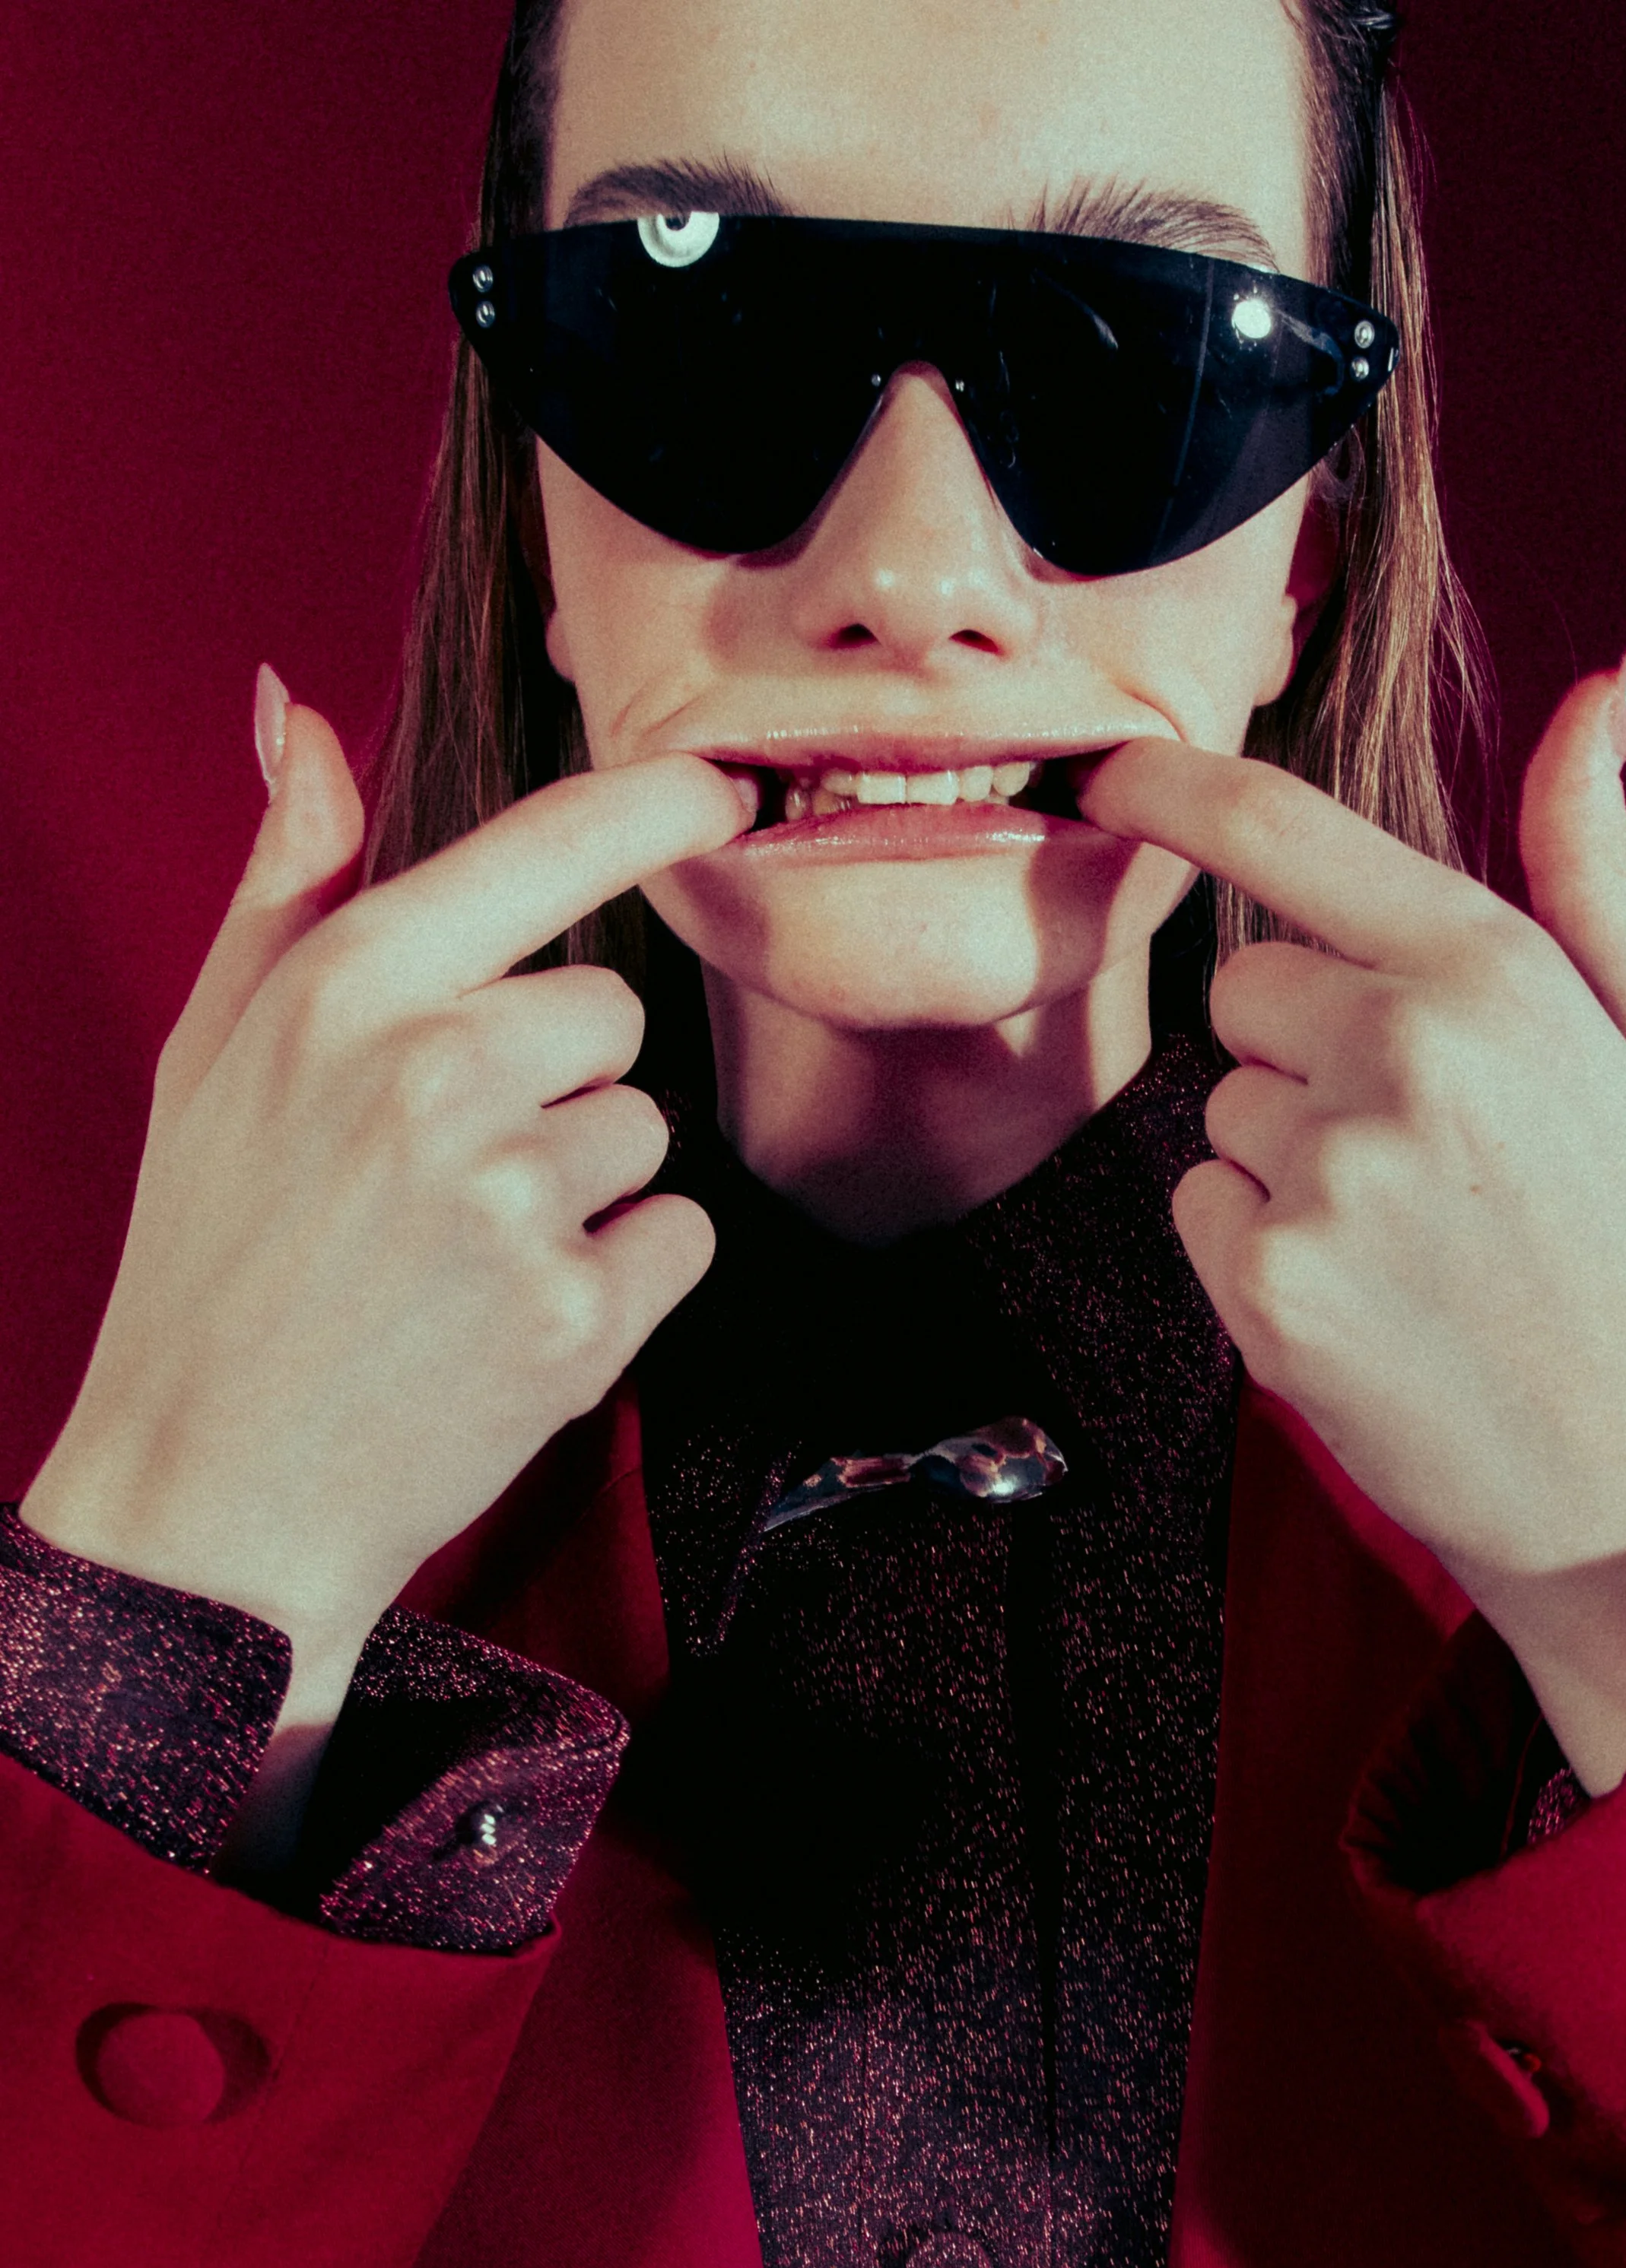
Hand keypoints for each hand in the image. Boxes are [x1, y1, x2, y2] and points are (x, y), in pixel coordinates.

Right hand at [24, 684, 751, 1743]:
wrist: (213, 1495)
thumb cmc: (211, 1264)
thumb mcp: (209, 1053)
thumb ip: (284, 880)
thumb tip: (297, 713)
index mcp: (344, 988)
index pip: (544, 847)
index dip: (650, 805)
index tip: (715, 786)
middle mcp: (436, 1073)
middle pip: (610, 1011)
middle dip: (557, 1079)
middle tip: (443, 1171)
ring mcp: (514, 1198)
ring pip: (643, 1130)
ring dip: (584, 1188)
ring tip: (459, 1258)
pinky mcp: (579, 1315)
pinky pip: (679, 1237)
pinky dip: (622, 1280)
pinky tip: (509, 1318)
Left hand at [1080, 644, 1625, 1789]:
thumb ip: (1590, 856)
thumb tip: (1605, 681)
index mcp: (1491, 972)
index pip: (1280, 829)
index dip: (1173, 786)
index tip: (1110, 772)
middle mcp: (1400, 1055)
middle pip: (1243, 989)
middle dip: (1304, 1044)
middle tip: (1425, 1145)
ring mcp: (1325, 1176)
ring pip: (1223, 1109)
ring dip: (1287, 1158)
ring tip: (1413, 1238)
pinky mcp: (1265, 1285)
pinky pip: (1200, 1208)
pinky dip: (1256, 1248)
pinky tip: (1366, 1297)